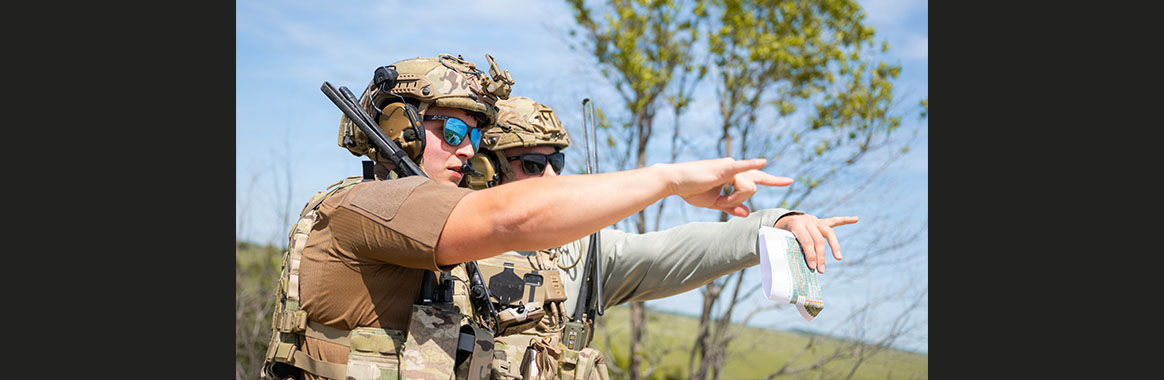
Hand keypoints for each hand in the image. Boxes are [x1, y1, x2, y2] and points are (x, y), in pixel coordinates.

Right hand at [665, 158, 793, 216]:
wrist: (675, 182)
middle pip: (752, 187)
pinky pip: (742, 169)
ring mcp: (730, 166)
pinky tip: (762, 160)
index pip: (757, 178)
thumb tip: (747, 213)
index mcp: (733, 175)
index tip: (789, 181)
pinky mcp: (724, 168)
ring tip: (717, 199)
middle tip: (757, 191)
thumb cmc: (691, 190)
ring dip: (733, 199)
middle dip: (743, 198)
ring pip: (747, 188)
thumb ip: (732, 207)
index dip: (774, 180)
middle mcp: (735, 167)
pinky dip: (752, 165)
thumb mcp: (714, 203)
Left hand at [773, 213, 858, 272]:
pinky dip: (845, 220)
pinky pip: (834, 221)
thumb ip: (785, 248)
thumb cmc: (780, 232)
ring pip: (829, 232)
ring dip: (834, 246)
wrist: (782, 217)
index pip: (806, 241)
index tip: (812, 266)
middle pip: (818, 240)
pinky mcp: (821, 221)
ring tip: (838, 258)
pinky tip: (855, 219)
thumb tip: (786, 267)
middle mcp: (807, 221)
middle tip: (821, 270)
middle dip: (820, 256)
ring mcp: (815, 220)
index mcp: (795, 224)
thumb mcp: (779, 239)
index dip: (810, 254)